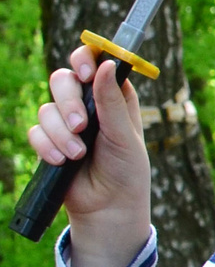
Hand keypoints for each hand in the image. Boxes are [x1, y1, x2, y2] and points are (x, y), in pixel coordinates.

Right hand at [30, 46, 151, 266]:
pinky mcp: (49, 141)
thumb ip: (112, 101)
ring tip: (78, 154)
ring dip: (61, 133)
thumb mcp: (125, 135)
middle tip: (81, 125)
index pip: (94, 63)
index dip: (85, 59)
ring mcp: (66, 122)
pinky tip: (64, 162)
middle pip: (63, 81)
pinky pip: (36, 132)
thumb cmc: (127, 170)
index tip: (86, 70)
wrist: (108, 207)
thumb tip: (106, 64)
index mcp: (113, 96)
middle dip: (69, 103)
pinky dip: (48, 146)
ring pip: (47, 108)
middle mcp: (88, 104)